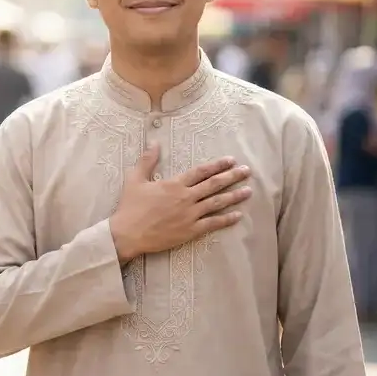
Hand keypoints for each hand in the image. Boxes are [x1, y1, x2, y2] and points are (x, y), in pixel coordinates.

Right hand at [109, 143, 251, 261]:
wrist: (127, 233)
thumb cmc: (130, 206)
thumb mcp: (135, 179)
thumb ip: (147, 160)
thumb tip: (155, 142)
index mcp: (174, 184)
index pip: (201, 171)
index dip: (217, 165)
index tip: (231, 160)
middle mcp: (186, 198)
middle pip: (214, 185)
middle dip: (232, 176)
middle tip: (247, 171)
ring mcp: (190, 215)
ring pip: (217, 203)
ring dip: (234, 196)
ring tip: (248, 191)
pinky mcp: (190, 231)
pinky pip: (212, 224)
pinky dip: (226, 219)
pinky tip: (238, 215)